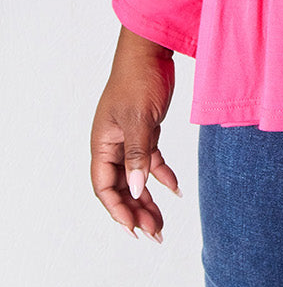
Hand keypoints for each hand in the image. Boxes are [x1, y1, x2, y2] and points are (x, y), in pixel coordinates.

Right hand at [90, 26, 181, 243]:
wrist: (151, 51)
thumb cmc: (138, 79)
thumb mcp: (139, 118)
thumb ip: (137, 154)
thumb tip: (135, 189)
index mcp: (102, 144)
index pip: (104, 187)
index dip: (117, 210)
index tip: (134, 230)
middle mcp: (113, 145)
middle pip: (120, 187)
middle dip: (135, 212)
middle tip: (155, 234)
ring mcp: (129, 139)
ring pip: (136, 178)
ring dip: (148, 200)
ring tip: (162, 223)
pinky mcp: (146, 131)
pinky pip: (151, 161)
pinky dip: (162, 176)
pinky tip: (176, 190)